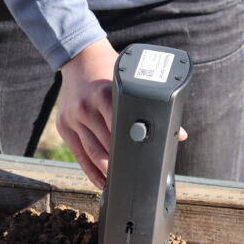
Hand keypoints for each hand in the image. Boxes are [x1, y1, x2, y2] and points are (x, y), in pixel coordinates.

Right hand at [57, 38, 188, 188]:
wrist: (78, 58)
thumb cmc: (108, 70)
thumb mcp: (128, 81)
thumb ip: (152, 108)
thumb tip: (181, 134)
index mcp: (105, 94)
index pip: (120, 128)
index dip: (131, 148)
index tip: (143, 164)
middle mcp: (86, 107)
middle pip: (106, 145)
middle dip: (121, 164)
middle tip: (135, 179)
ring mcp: (73, 118)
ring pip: (93, 153)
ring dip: (106, 172)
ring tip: (120, 184)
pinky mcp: (63, 126)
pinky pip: (79, 155)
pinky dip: (90, 171)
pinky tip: (101, 181)